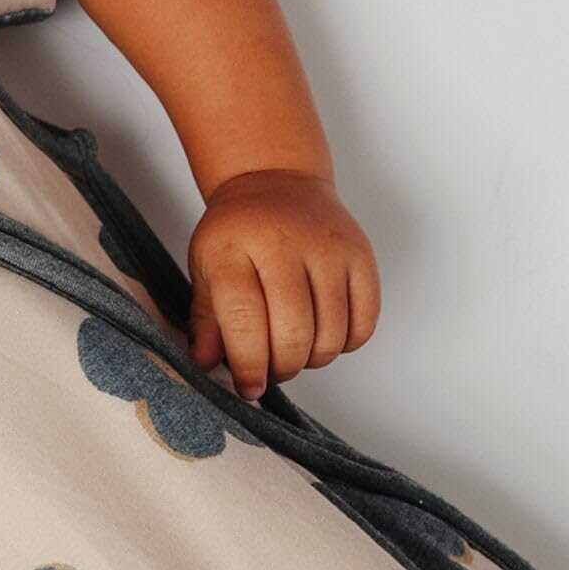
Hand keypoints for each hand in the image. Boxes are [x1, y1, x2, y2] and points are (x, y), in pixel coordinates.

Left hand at [184, 168, 380, 400]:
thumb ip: (206, 318)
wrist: (277, 181)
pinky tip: (323, 335)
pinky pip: (363, 323)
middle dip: (282, 368)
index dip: (248, 364)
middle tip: (272, 370)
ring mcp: (328, 249)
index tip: (248, 388)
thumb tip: (206, 365)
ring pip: (331, 335)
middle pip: (293, 333)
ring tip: (295, 350)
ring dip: (312, 359)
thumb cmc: (237, 232)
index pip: (244, 320)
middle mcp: (284, 245)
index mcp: (235, 248)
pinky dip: (345, 344)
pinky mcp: (361, 256)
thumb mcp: (205, 266)